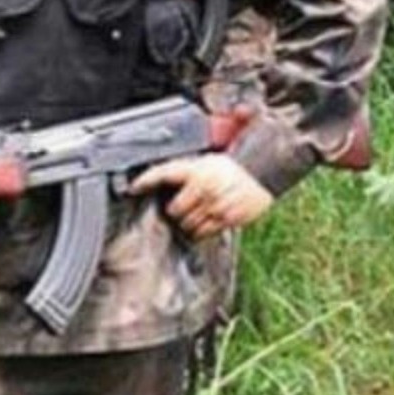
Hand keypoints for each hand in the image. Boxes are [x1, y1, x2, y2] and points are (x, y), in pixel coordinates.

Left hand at [129, 153, 272, 240]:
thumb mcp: (205, 161)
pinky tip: (206, 220)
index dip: (145, 181)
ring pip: (187, 225)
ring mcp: (214, 205)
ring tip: (197, 213)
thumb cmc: (231, 168)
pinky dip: (200, 230)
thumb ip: (184, 172)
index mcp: (195, 169)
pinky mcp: (225, 219)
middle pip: (174, 210)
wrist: (260, 172)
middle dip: (176, 210)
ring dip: (188, 222)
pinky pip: (203, 233)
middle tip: (183, 205)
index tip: (133, 188)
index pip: (163, 173)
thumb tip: (160, 183)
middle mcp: (203, 187)